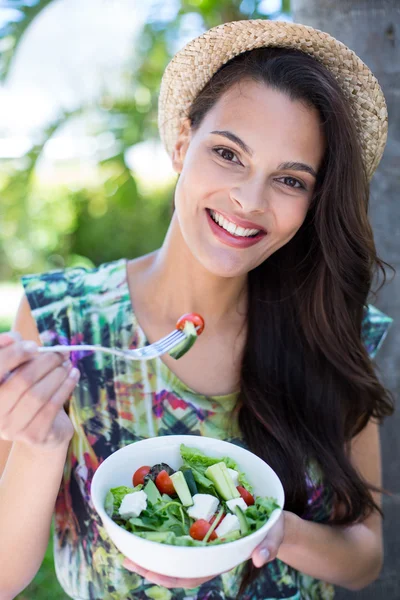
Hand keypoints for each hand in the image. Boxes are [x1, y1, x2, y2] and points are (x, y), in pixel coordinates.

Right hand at [0, 332, 79, 449]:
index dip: (14, 354)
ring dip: (58, 374)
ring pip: (38, 394)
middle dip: (45, 362)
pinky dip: (66, 387)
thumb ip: (11, 352)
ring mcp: (12, 428)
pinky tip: (74, 375)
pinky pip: (52, 407)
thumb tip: (13, 337)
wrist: (42, 429)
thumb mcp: (16, 370)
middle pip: (22, 380)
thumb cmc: (26, 392)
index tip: (34, 346)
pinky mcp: (33, 435)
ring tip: (67, 363)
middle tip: (61, 352)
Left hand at [123, 511, 290, 586]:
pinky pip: (177, 531)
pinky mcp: (200, 527)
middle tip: (127, 560)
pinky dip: (161, 530)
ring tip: (127, 545)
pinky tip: (146, 523)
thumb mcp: (273, 536)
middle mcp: (206, 553)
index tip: (151, 574)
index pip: (193, 575)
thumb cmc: (271, 529)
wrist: (271, 519)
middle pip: (175, 567)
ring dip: (150, 551)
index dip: (171, 577)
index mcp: (220, 559)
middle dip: (151, 567)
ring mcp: (201, 541)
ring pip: (172, 552)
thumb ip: (268, 546)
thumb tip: (260, 558)